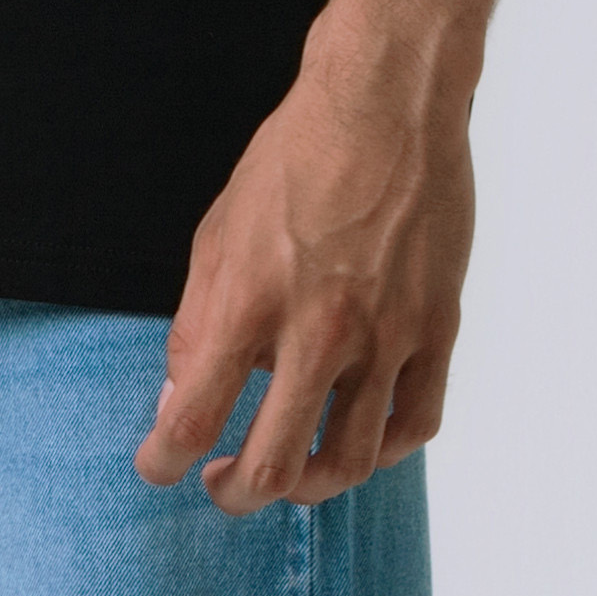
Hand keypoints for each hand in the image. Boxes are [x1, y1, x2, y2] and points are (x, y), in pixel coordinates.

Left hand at [137, 40, 474, 511]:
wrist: (388, 102)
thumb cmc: (294, 160)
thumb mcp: (217, 234)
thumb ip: (195, 325)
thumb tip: (177, 400)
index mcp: (249, 301)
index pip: (191, 418)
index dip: (162, 462)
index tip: (159, 467)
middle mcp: (318, 329)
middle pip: (272, 465)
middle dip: (234, 493)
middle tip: (223, 484)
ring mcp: (386, 334)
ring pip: (350, 462)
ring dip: (308, 487)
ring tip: (289, 474)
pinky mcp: (437, 327)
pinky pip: (414, 423)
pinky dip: (382, 451)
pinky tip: (357, 442)